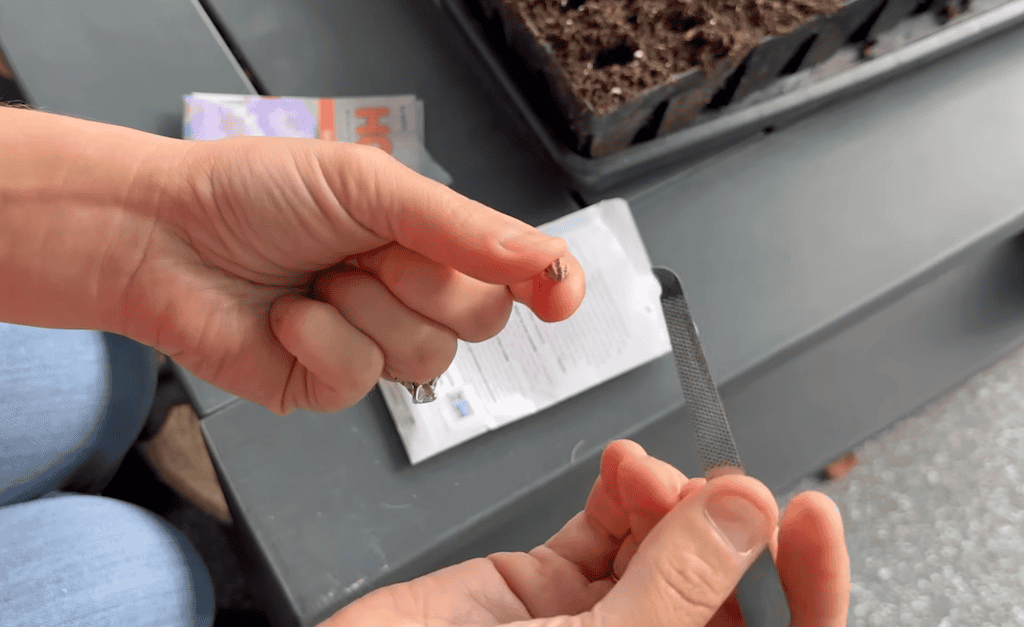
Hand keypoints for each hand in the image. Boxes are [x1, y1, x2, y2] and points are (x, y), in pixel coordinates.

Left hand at [114, 138, 584, 412]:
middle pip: (479, 320)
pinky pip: (360, 381)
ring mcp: (370, 343)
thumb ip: (459, 226)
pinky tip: (287, 316)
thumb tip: (543, 262)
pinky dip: (320, 341)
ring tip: (316, 280)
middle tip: (367, 253)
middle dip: (424, 284)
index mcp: (424, 238)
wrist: (164, 234)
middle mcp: (406, 292)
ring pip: (424, 356)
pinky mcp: (327, 384)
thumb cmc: (256, 192)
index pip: (509, 272)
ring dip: (364, 310)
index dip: (544, 284)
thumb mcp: (368, 186)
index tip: (560, 296)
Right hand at [319, 440, 850, 626]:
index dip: (810, 585)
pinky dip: (618, 491)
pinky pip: (604, 529)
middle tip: (711, 486)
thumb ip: (678, 582)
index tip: (809, 514)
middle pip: (725, 586)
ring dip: (666, 497)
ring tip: (639, 473)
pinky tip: (618, 468)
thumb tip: (749, 512)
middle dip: (721, 526)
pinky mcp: (544, 590)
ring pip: (666, 547)